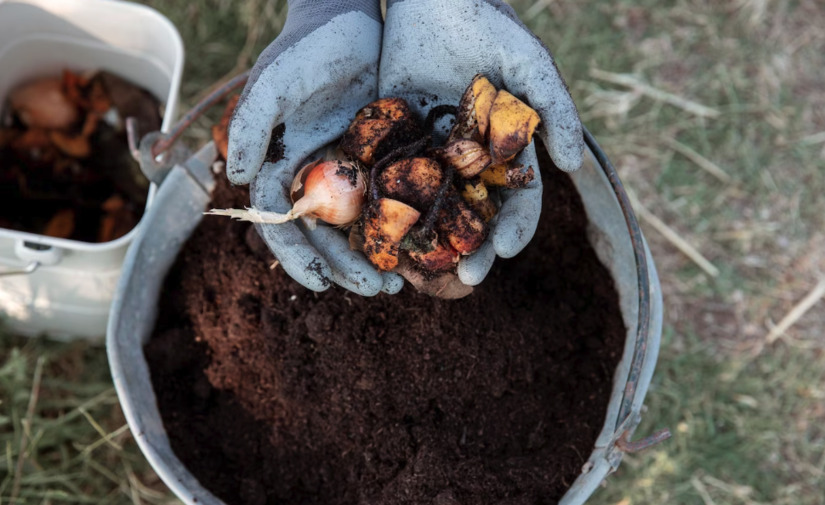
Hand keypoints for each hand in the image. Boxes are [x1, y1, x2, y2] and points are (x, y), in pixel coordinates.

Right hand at [227, 0, 402, 295]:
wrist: (350, 19)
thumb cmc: (307, 48)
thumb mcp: (277, 81)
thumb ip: (254, 124)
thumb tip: (241, 178)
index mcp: (281, 168)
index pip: (282, 224)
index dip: (298, 257)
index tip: (321, 284)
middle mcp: (313, 177)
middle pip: (324, 236)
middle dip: (346, 267)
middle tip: (378, 290)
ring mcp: (348, 172)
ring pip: (358, 227)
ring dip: (375, 256)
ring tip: (400, 283)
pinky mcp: (381, 161)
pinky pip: (390, 202)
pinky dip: (401, 227)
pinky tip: (421, 247)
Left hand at [380, 0, 583, 285]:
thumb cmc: (487, 25)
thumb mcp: (529, 63)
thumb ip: (555, 110)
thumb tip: (573, 166)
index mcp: (505, 151)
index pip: (518, 201)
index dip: (515, 228)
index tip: (505, 251)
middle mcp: (469, 161)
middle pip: (475, 218)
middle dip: (474, 249)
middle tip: (465, 277)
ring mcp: (430, 154)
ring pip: (432, 209)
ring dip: (430, 242)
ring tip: (422, 270)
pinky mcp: (393, 141)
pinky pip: (391, 181)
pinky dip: (388, 210)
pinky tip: (381, 235)